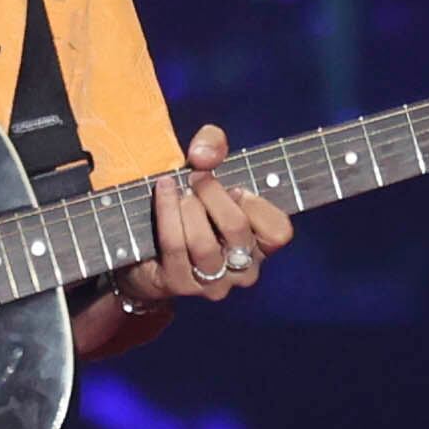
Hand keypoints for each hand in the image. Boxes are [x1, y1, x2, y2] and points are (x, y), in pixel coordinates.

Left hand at [117, 124, 294, 307]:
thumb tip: (203, 156)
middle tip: (196, 177)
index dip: (256, 205)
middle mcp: (243, 269)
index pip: (278, 232)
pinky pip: (174, 246)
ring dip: (187, 207)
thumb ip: (213, 144)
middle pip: (236, 230)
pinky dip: (166, 212)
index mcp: (262, 245)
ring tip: (177, 190)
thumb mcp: (209, 165)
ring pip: (203, 243)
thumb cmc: (193, 200)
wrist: (150, 240)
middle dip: (213, 194)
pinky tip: (162, 191)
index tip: (237, 188)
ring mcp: (213, 283)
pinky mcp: (179, 284)